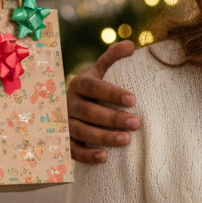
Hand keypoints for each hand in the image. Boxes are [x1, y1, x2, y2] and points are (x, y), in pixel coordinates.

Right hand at [67, 40, 139, 163]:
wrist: (71, 102)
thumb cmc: (93, 84)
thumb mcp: (100, 68)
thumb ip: (113, 56)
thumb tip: (131, 45)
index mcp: (79, 83)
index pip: (94, 88)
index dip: (112, 93)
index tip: (133, 99)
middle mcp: (69, 103)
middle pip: (89, 112)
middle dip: (113, 118)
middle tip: (137, 123)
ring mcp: (65, 123)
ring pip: (82, 131)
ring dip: (104, 137)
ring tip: (127, 140)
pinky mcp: (64, 140)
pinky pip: (72, 150)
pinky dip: (87, 155)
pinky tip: (104, 157)